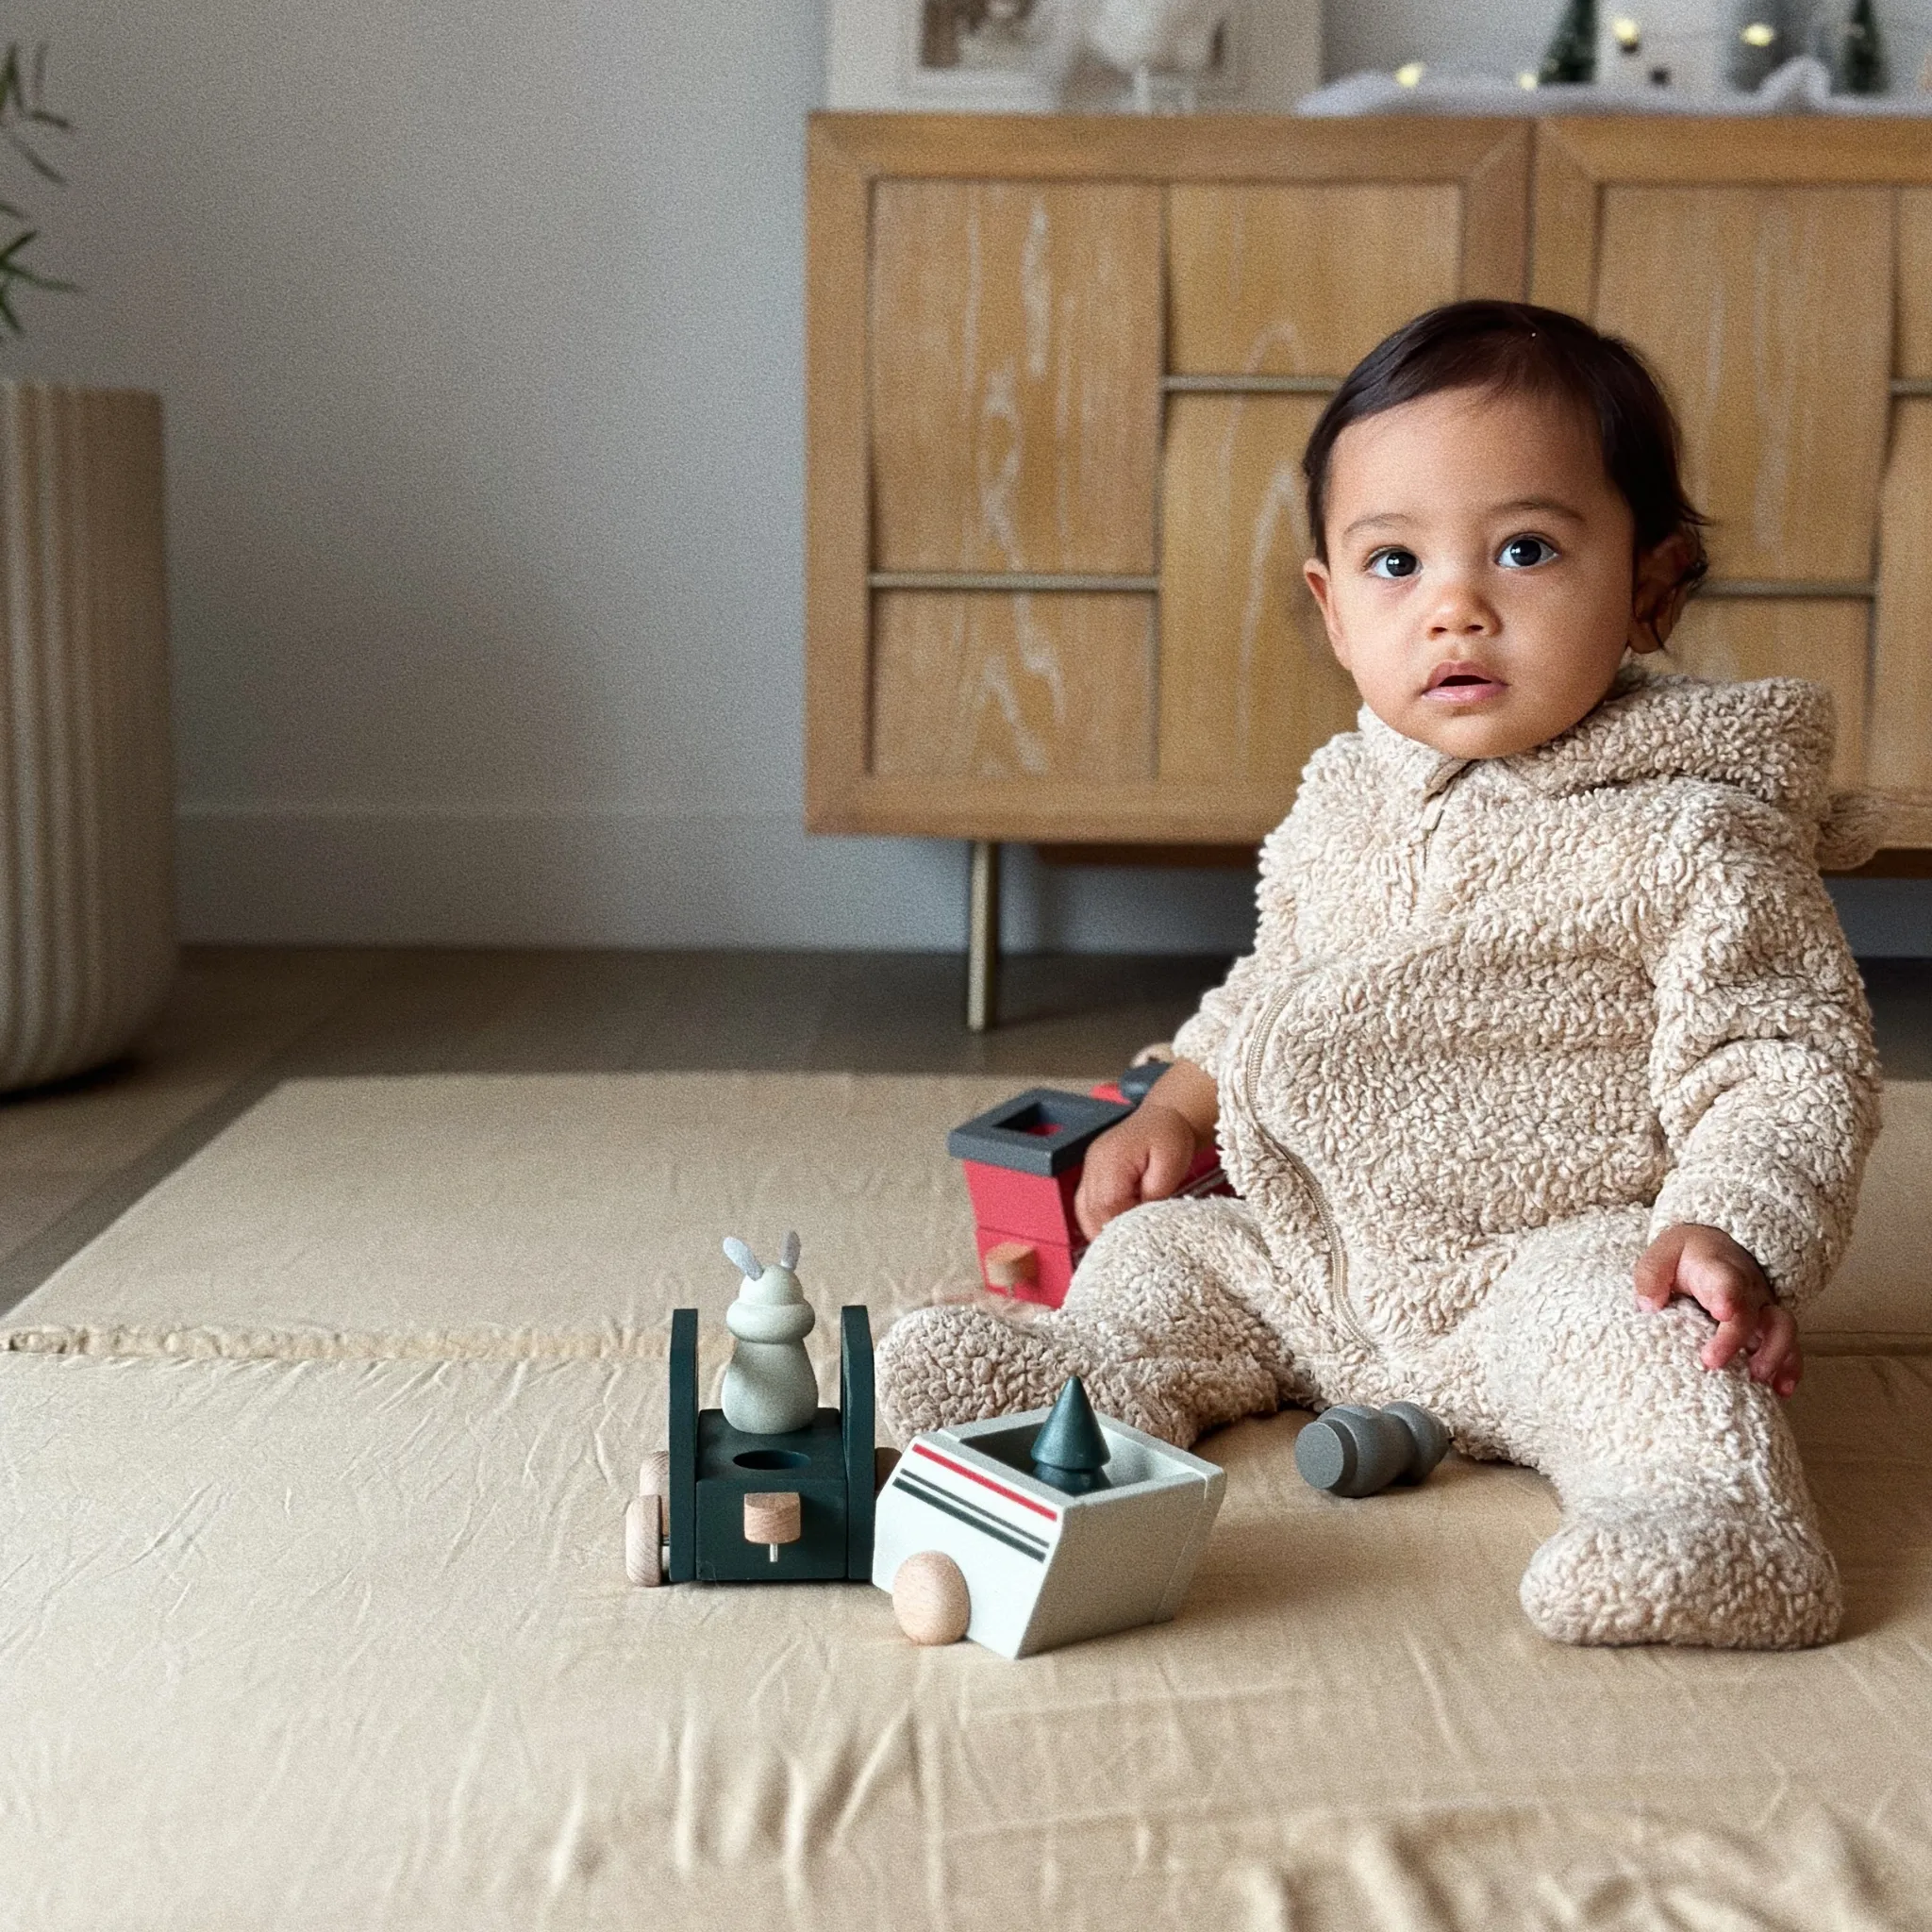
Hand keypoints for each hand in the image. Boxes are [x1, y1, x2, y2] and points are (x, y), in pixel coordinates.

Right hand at [1073, 1102, 1200, 1240]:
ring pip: (1083, 1212)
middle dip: (1108, 1234)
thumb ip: (1156, 1194)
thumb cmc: (1171, 1136)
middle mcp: (1094, 1165)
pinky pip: (1085, 1205)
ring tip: (1122, 1243)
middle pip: (1090, 1212)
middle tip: (1131, 1248)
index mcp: (1112, 1160)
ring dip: (1100, 1230)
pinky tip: (1113, 1230)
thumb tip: (1142, 1220)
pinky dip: (1096, 1221)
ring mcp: (1090, 1169)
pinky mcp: (1092, 1174)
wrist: (1165, 1115)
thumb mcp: (1172, 1164)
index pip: (1107, 1205)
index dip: (1120, 1228)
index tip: (1138, 1241)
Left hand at [1633, 1222, 1801, 1396]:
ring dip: (1773, 1354)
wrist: (1716, 1246)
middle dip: (1733, 1339)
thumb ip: (1651, 1276)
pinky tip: (1782, 1389)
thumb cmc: (1686, 1256)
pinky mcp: (1770, 1327)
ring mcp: (1763, 1308)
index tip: (1723, 1311)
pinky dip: (1790, 1367)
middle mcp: (1747, 1289)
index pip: (1726, 1280)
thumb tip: (1648, 1306)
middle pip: (1750, 1313)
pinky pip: (1790, 1346)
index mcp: (1718, 1269)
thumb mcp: (1662, 1254)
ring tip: (1757, 1378)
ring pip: (1782, 1328)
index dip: (1727, 1295)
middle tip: (1711, 1362)